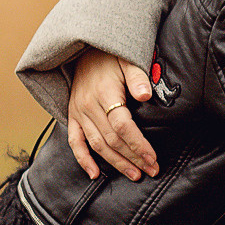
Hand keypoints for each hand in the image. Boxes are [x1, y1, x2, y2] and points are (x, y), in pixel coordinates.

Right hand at [66, 49, 158, 181]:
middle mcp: (89, 105)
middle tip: (152, 170)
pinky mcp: (72, 116)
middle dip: (133, 158)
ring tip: (135, 174)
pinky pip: (75, 142)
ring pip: (97, 145)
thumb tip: (145, 95)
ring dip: (116, 163)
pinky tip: (95, 174)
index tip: (152, 157)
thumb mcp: (128, 60)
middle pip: (112, 139)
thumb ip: (138, 77)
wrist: (84, 49)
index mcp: (105, 92)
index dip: (138, 144)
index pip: (122, 125)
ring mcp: (78, 112)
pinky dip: (83, 160)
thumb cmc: (111, 57)